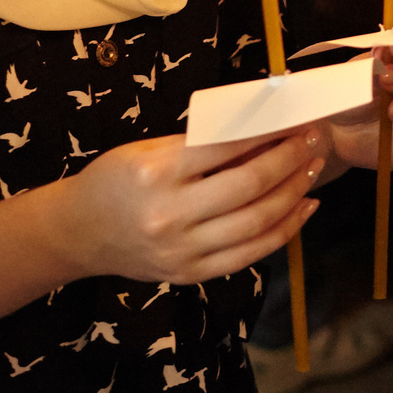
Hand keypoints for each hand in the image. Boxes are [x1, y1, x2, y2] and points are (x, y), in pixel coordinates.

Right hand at [58, 128, 321, 284]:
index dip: (269, 131)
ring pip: (257, 222)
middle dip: (291, 158)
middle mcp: (169, 215)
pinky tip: (304, 206)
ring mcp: (181, 251)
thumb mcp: (150, 149)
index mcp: (156, 173)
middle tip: (314, 138)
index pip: (228, 146)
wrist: (78, 234)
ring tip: (314, 167)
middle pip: (249, 185)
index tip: (295, 118)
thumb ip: (202, 143)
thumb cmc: (117, 180)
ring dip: (294, 192)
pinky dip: (284, 230)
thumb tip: (264, 125)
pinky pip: (250, 253)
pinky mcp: (190, 274)